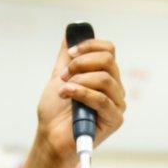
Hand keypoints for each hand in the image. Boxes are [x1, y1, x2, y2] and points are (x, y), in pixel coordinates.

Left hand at [35, 36, 125, 165]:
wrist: (50, 137)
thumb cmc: (55, 112)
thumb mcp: (59, 77)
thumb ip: (67, 56)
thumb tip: (72, 30)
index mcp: (105, 76)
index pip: (109, 50)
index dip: (89, 46)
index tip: (69, 54)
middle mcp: (115, 88)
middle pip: (108, 60)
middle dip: (81, 63)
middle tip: (64, 75)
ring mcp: (117, 104)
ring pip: (105, 78)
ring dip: (79, 80)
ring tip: (64, 90)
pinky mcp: (115, 120)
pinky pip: (102, 99)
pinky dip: (81, 93)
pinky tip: (67, 95)